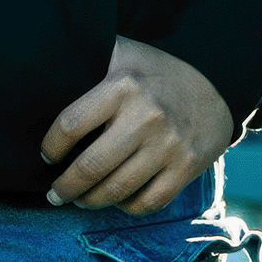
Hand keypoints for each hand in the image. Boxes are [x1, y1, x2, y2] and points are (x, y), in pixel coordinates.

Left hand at [41, 37, 232, 214]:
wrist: (216, 80)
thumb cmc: (155, 71)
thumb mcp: (124, 55)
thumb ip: (88, 62)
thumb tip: (46, 71)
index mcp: (124, 85)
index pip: (70, 125)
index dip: (51, 147)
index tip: (47, 156)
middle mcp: (146, 116)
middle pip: (90, 167)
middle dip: (64, 188)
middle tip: (55, 193)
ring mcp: (168, 145)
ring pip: (116, 191)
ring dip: (90, 201)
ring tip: (81, 199)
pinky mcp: (186, 167)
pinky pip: (145, 203)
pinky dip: (125, 207)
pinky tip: (117, 198)